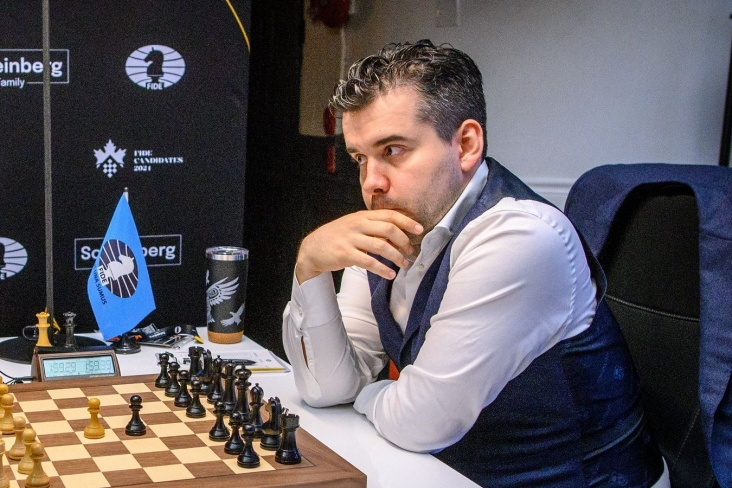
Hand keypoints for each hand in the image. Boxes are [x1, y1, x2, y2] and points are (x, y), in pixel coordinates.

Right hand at [296, 210, 422, 282]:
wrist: (313, 248)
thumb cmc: (338, 237)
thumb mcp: (354, 225)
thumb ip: (373, 227)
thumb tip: (397, 234)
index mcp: (362, 216)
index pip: (389, 215)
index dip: (407, 222)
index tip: (420, 230)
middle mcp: (358, 225)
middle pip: (388, 229)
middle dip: (404, 241)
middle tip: (410, 252)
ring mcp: (351, 239)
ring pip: (381, 246)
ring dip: (396, 257)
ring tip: (404, 265)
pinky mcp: (345, 254)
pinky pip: (369, 262)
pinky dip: (383, 269)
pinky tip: (390, 274)